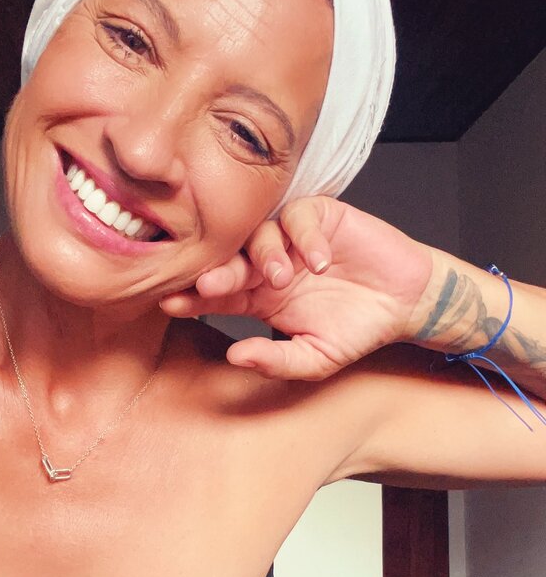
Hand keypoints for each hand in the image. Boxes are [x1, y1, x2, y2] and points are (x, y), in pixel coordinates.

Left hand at [159, 197, 433, 379]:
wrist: (403, 303)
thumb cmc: (356, 330)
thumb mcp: (314, 359)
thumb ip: (275, 361)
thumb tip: (235, 356)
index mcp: (258, 297)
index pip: (218, 294)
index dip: (195, 297)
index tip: (172, 304)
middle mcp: (268, 264)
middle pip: (231, 260)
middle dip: (218, 272)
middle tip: (212, 284)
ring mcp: (292, 238)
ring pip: (260, 234)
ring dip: (266, 255)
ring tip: (283, 278)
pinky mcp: (320, 217)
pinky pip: (300, 216)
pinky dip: (306, 237)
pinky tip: (319, 262)